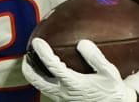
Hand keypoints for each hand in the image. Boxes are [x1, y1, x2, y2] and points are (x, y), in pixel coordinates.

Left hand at [22, 38, 136, 101]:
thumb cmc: (112, 89)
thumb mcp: (109, 72)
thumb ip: (96, 58)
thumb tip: (82, 42)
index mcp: (74, 84)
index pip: (53, 67)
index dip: (43, 53)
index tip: (37, 41)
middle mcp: (63, 92)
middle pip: (36, 81)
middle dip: (27, 67)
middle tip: (26, 53)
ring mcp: (61, 98)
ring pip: (39, 86)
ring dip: (32, 73)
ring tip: (32, 60)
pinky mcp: (62, 99)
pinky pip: (46, 88)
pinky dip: (41, 77)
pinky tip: (45, 69)